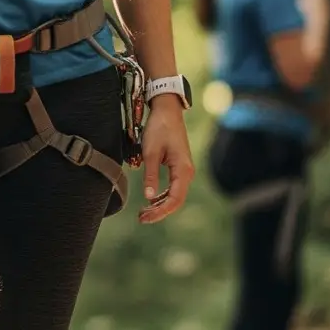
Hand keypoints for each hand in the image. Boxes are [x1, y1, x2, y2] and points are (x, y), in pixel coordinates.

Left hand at [139, 97, 193, 224]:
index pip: (174, 199)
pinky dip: (163, 196)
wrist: (167, 111)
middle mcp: (187, 172)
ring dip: (160, 205)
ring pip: (175, 195)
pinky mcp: (179, 167)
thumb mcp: (151, 152)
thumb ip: (150, 175)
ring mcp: (184, 170)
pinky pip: (173, 187)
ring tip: (144, 212)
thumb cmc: (159, 128)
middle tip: (141, 218)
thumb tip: (149, 197)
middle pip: (176, 200)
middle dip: (159, 211)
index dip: (159, 211)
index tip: (144, 217)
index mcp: (183, 170)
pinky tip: (151, 200)